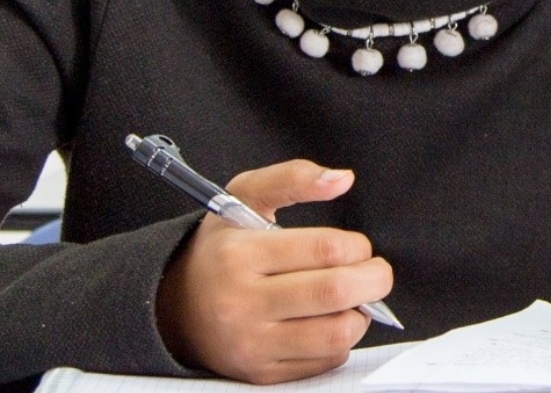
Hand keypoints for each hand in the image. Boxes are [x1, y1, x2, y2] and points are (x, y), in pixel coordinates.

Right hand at [154, 159, 393, 382]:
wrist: (174, 307)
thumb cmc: (221, 250)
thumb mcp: (244, 199)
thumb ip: (293, 178)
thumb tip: (343, 179)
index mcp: (238, 255)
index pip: (325, 249)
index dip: (358, 247)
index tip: (358, 247)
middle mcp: (240, 304)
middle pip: (335, 292)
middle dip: (374, 279)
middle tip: (375, 272)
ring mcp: (250, 344)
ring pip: (336, 334)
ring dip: (360, 314)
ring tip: (352, 299)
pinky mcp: (261, 373)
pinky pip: (325, 361)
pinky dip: (340, 341)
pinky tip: (327, 322)